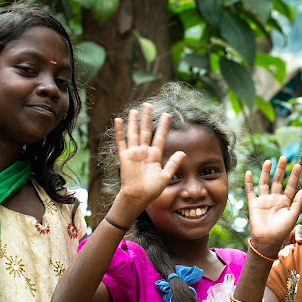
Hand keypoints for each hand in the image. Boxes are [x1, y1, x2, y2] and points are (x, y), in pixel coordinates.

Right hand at [111, 103, 184, 223]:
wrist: (138, 197)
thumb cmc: (152, 190)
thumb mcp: (165, 176)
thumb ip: (173, 163)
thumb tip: (183, 153)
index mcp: (155, 155)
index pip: (160, 137)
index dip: (164, 126)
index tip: (167, 114)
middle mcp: (144, 152)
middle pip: (146, 131)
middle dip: (148, 118)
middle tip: (148, 104)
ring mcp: (134, 153)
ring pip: (134, 133)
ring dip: (134, 121)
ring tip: (135, 110)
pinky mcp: (124, 157)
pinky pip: (121, 142)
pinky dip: (119, 131)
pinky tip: (119, 120)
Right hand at [246, 156, 301, 256]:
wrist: (268, 240)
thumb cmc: (282, 230)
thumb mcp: (293, 216)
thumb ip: (297, 203)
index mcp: (285, 202)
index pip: (290, 186)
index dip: (294, 176)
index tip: (298, 165)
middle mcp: (275, 199)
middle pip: (278, 181)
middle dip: (281, 169)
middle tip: (284, 157)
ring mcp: (264, 200)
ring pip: (265, 182)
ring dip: (266, 172)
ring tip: (269, 161)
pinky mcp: (254, 203)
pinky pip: (250, 191)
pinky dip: (249, 182)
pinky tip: (248, 173)